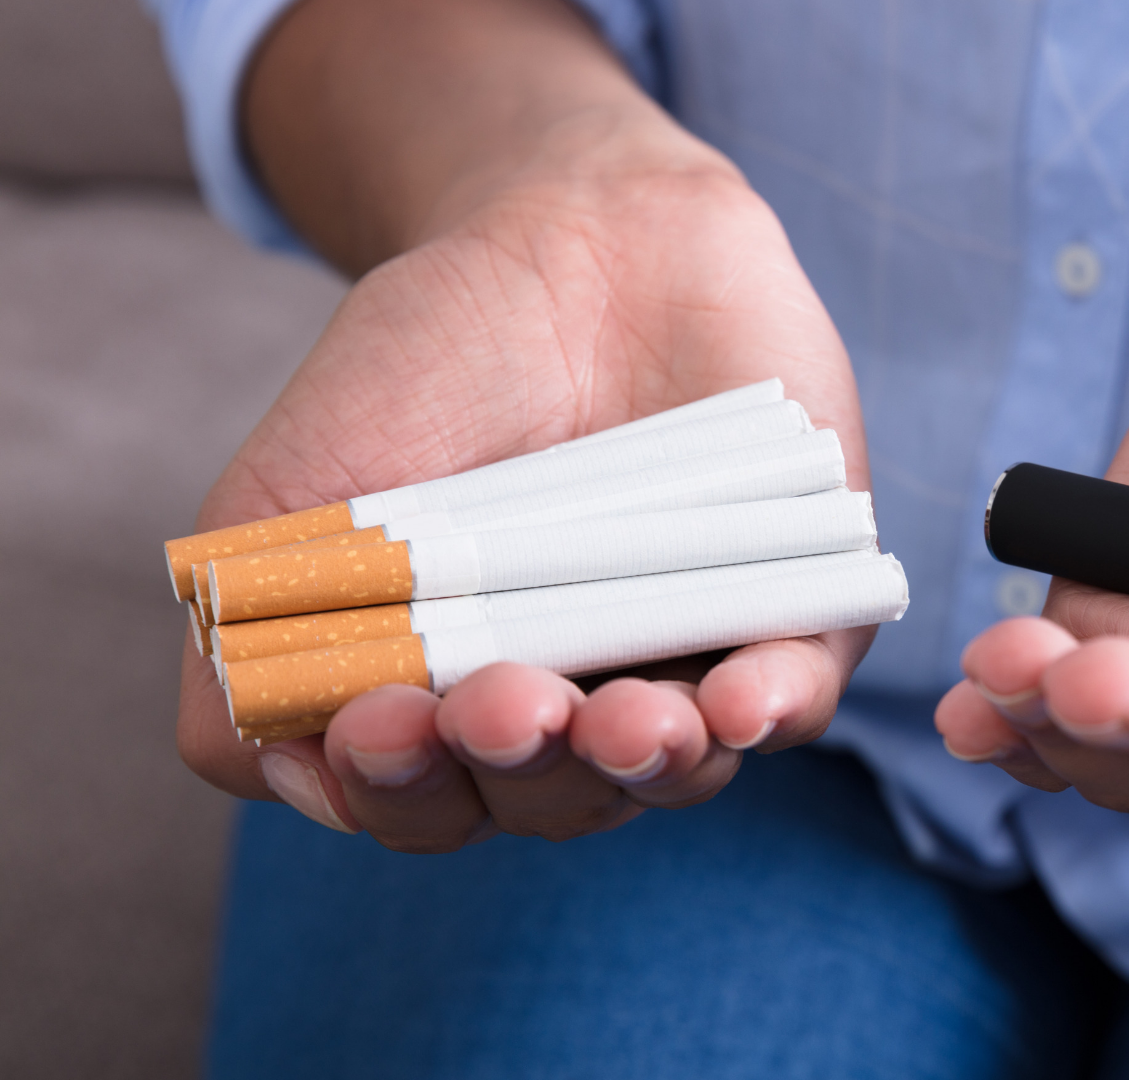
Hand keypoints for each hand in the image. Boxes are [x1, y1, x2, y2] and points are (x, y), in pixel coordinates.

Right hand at [180, 130, 872, 849]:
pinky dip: (775, 707)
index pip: (432, 798)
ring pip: (678, 764)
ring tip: (621, 722)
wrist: (570, 234)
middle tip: (498, 707)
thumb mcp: (291, 499)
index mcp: (455, 703)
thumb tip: (286, 772)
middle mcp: (578, 706)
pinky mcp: (798, 605)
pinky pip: (802, 688)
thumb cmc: (425, 376)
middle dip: (521, 768)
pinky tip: (742, 705)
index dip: (401, 788)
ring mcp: (691, 660)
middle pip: (555, 799)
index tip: (376, 722)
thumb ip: (247, 648)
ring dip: (643, 760)